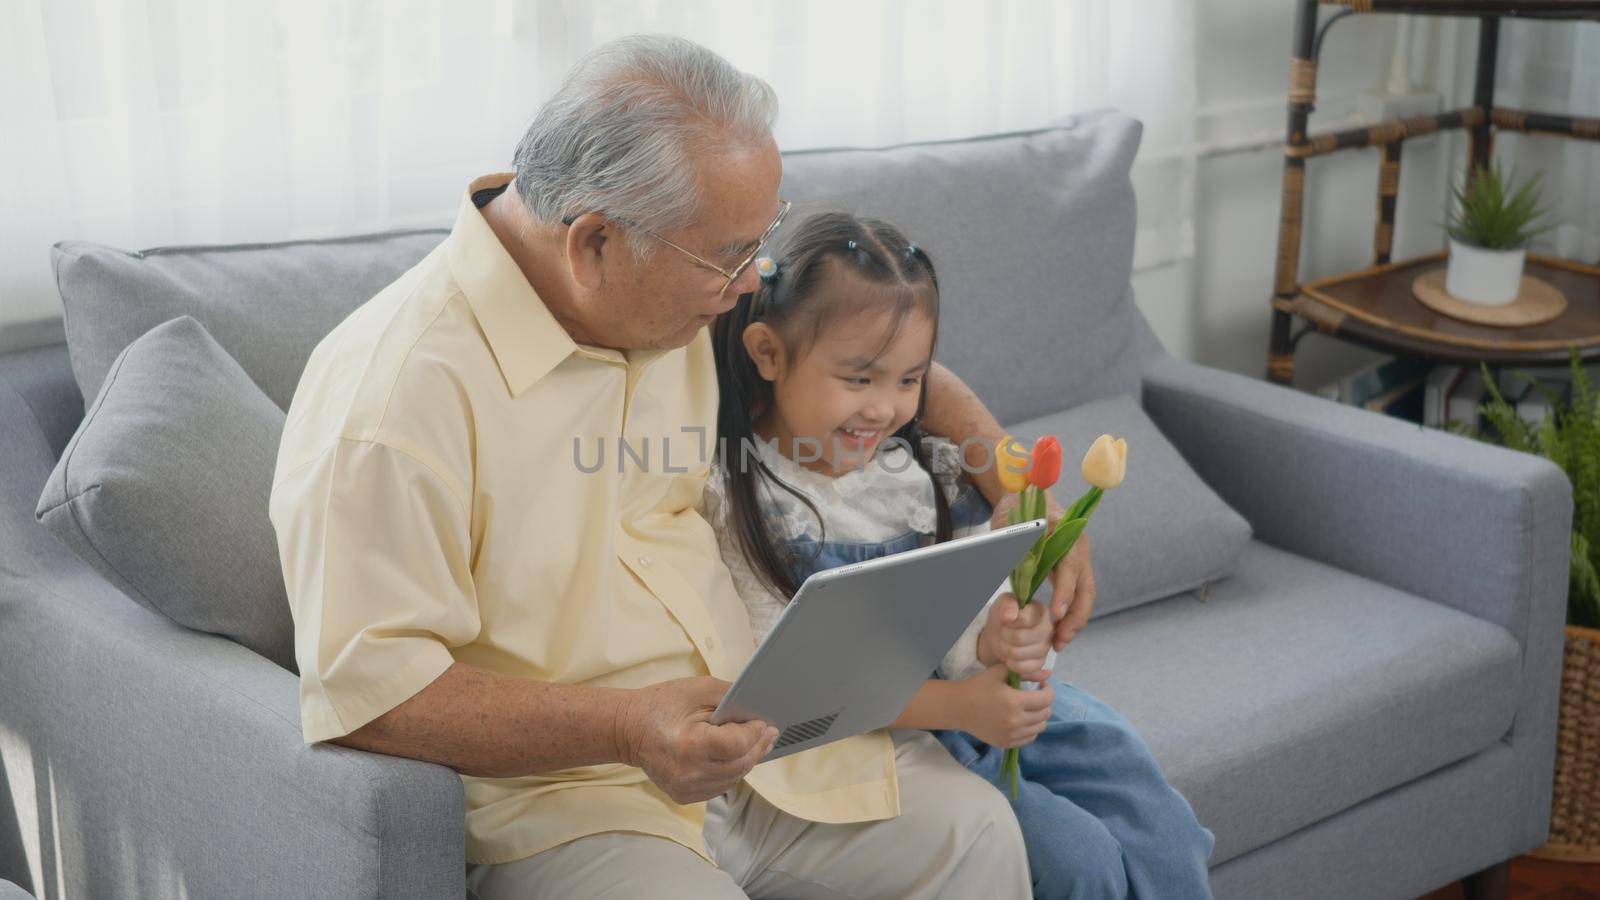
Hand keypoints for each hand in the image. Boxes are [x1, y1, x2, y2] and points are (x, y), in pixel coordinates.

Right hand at [614, 677, 778, 803]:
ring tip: (755, 743)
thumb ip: (731, 697)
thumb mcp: (698, 689)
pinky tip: (733, 756)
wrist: (629, 730)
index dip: (755, 734)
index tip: (764, 723)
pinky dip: (731, 771)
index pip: (737, 745)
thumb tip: (758, 710)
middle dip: (758, 747)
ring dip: (747, 760)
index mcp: (691, 745)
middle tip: (769, 733)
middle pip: (740, 764)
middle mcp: (689, 772)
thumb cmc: (662, 705)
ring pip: (733, 778)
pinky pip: (720, 786)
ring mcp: (685, 788)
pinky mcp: (684, 795)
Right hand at [954, 664, 1053, 748]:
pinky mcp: (1006, 743)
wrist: (958, 708)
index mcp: (1014, 701)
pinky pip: (1029, 738)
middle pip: (1045, 714)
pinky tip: (1022, 720)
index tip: (1042, 686)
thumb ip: (1025, 672)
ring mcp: (1011, 735)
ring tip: (1029, 708)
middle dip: (1044, 703)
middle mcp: (1015, 721)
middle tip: (1035, 696)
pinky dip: (1030, 729)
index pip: (1046, 699)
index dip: (1048, 690)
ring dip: (1039, 716)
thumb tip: (1048, 674)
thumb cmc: (978, 686)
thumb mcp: (1000, 672)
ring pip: (1040, 727)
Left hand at [976, 592, 1052, 678]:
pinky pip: (1022, 668)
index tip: (1004, 619)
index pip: (1024, 619)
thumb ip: (1007, 604)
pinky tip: (1009, 655)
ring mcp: (1045, 648)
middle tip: (1001, 632)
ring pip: (1018, 653)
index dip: (1008, 621)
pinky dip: (1010, 663)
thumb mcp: (1002, 603)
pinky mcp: (1040, 663)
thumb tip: (1010, 615)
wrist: (1001, 634)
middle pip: (1019, 638)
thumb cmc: (1005, 616)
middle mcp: (1048, 629)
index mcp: (1040, 611)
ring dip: (1004, 649)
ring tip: (1003, 642)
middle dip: (1004, 635)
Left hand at [993, 492, 1097, 650]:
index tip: (1055, 615)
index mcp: (1066, 534)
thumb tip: (1014, 585)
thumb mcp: (1011, 529)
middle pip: (1086, 589)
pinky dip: (1070, 613)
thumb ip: (1014, 553)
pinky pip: (1077, 594)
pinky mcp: (1073, 568)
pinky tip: (1059, 631)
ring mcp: (1079, 559)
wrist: (1025, 496)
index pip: (1069, 568)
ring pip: (1084, 595)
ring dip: (1074, 621)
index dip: (1064, 593)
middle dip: (1074, 618)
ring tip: (1059, 643)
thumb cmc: (1016, 511)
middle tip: (1059, 641)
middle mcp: (1078, 548)